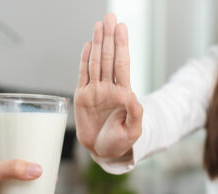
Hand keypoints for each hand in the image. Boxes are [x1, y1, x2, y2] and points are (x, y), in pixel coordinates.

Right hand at [74, 13, 142, 158]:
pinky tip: (88, 45)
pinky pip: (82, 74)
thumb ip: (135, 114)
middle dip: (110, 38)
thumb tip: (133, 95)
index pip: (122, 65)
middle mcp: (108, 88)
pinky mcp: (82, 97)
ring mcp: (95, 91)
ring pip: (96, 62)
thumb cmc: (120, 142)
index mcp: (123, 94)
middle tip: (110, 17)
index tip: (122, 28)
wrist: (102, 151)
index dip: (121, 46)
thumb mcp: (133, 131)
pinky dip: (84, 60)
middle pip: (108, 58)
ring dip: (97, 43)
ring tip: (99, 24)